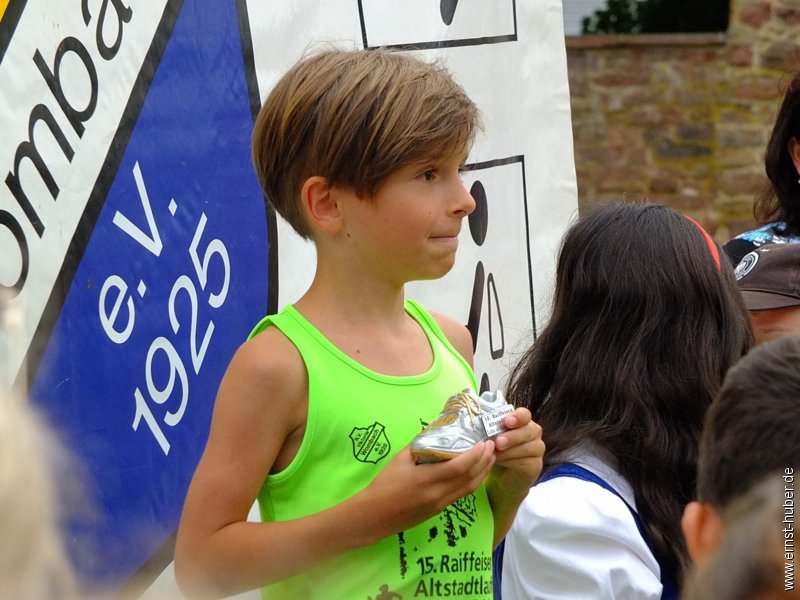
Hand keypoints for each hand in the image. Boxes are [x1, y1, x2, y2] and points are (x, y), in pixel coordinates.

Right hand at [363, 440, 495, 536]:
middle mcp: (438, 493)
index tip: (484, 442)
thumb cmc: (384, 485)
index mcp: (427, 479)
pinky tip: (476, 472)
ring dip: (483, 472)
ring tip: (490, 458)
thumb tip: (436, 430)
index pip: (460, 466)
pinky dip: (473, 482)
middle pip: (471, 477)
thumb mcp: (400, 459)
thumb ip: (420, 445)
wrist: (375, 515)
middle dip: (485, 461)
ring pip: (470, 488)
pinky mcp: (440, 510)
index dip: (476, 454)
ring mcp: (441, 504)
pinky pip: (462, 494)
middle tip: (493, 445)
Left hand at [490, 407, 544, 499]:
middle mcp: (533, 433)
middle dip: (512, 436)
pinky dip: (511, 461)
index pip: (525, 414)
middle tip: (498, 442)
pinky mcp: (536, 465)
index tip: (507, 421)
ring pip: (528, 447)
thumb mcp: (493, 438)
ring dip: (510, 450)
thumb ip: (491, 431)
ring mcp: (537, 449)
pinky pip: (526, 461)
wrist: (503, 476)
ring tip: (495, 453)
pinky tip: (500, 461)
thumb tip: (479, 428)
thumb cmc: (498, 451)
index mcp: (523, 421)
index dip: (518, 416)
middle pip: (529, 430)